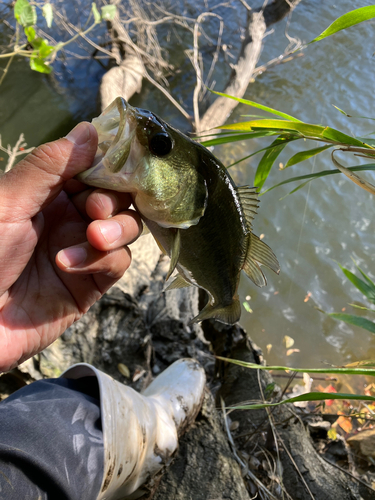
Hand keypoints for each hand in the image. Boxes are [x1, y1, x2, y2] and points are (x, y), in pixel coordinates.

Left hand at [0, 122, 141, 372]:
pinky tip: (69, 266)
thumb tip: (91, 129)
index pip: (95, 168)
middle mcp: (70, 218)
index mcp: (48, 192)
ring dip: (116, 228)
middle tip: (94, 208)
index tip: (119, 165)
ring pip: (126, 228)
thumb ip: (51, 166)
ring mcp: (83, 251)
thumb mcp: (8, 201)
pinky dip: (103, 260)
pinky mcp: (90, 284)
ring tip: (93, 238)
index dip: (110, 165)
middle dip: (113, 199)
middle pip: (118, 197)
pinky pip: (118, 263)